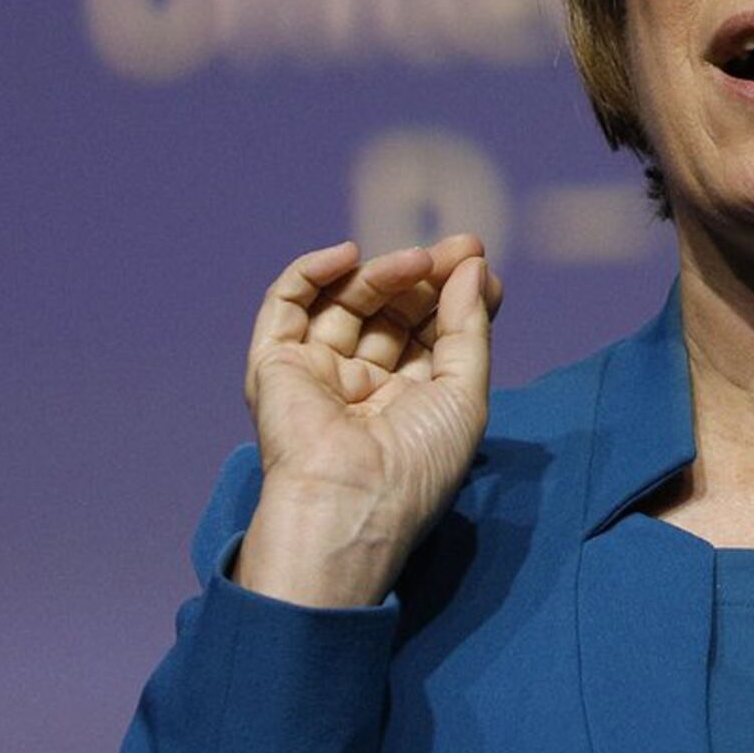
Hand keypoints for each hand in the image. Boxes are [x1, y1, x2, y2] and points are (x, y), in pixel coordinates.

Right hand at [229, 235, 499, 607]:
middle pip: (392, 310)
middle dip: (424, 276)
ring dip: (383, 273)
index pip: (431, 331)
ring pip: (346, 302)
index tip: (477, 260)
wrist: (350, 504)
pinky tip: (349, 256)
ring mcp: (317, 372)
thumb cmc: (416, 464)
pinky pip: (286, 304)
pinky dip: (312, 272)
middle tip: (455, 248)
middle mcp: (363, 385)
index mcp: (409, 401)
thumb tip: (473, 265)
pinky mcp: (275, 364)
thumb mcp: (465, 393)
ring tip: (417, 260)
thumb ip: (468, 326)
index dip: (455, 293)